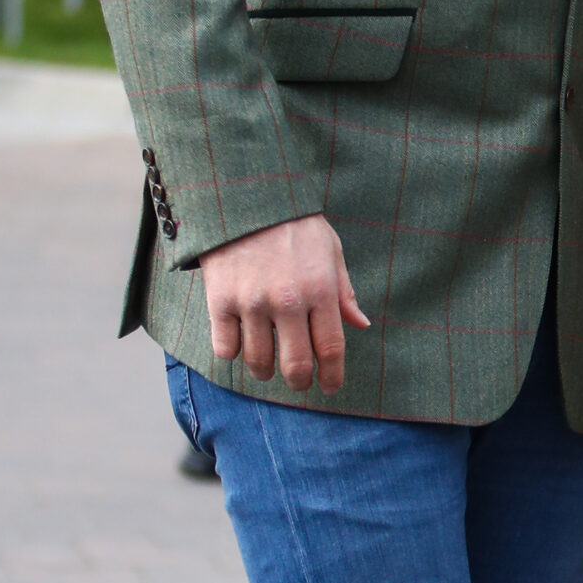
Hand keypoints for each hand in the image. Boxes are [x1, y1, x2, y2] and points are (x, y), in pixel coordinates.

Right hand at [200, 215, 369, 394]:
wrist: (244, 196)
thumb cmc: (293, 224)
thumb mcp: (330, 250)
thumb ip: (344, 291)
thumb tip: (361, 325)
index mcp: (320, 289)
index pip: (331, 348)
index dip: (333, 374)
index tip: (331, 386)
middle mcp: (288, 300)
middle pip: (296, 363)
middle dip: (300, 382)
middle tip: (299, 383)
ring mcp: (252, 302)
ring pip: (258, 361)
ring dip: (264, 372)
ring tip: (267, 369)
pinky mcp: (220, 300)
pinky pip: (225, 347)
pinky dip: (233, 353)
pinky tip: (239, 346)